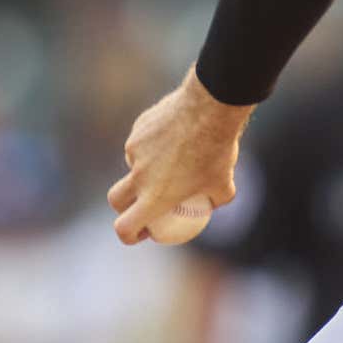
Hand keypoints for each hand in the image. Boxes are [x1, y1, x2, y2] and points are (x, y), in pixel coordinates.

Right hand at [109, 69, 248, 246]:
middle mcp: (139, 176)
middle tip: (143, 204)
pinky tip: (175, 135)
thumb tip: (210, 204)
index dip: (129, 234)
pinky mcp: (137, 129)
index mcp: (155, 197)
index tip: (144, 231)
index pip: (125, 226)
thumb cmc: (218, 150)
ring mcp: (134, 151)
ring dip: (147, 169)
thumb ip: (214, 200)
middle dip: (124, 206)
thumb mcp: (225, 184)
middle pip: (116, 199)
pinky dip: (153, 145)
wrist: (209, 107)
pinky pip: (141, 143)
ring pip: (133, 166)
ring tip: (176, 157)